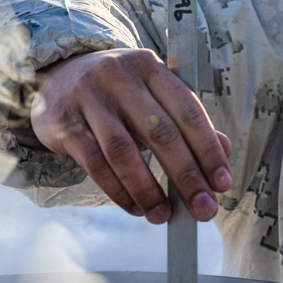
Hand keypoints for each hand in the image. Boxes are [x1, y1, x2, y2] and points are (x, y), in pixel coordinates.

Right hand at [30, 49, 232, 223]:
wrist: (58, 76)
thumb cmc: (117, 91)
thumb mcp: (152, 94)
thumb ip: (186, 120)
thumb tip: (224, 149)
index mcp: (150, 67)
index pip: (187, 110)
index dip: (208, 149)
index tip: (222, 183)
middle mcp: (119, 77)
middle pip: (160, 132)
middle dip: (186, 177)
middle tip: (202, 209)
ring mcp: (89, 98)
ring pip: (123, 151)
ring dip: (148, 190)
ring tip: (163, 215)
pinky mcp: (64, 123)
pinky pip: (95, 163)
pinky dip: (118, 190)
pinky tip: (135, 207)